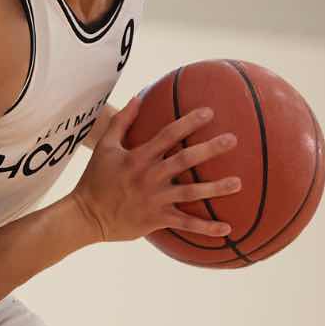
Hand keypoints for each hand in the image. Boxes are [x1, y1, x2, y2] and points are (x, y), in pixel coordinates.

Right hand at [66, 97, 240, 242]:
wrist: (86, 215)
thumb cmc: (95, 178)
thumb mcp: (105, 146)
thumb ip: (122, 121)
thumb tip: (137, 97)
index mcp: (139, 157)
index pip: (168, 135)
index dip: (189, 122)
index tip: (209, 112)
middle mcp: (150, 176)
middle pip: (185, 160)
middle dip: (210, 149)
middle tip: (232, 140)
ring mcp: (155, 199)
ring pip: (191, 193)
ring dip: (216, 188)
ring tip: (238, 182)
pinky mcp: (157, 219)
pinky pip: (186, 224)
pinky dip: (206, 227)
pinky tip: (227, 228)